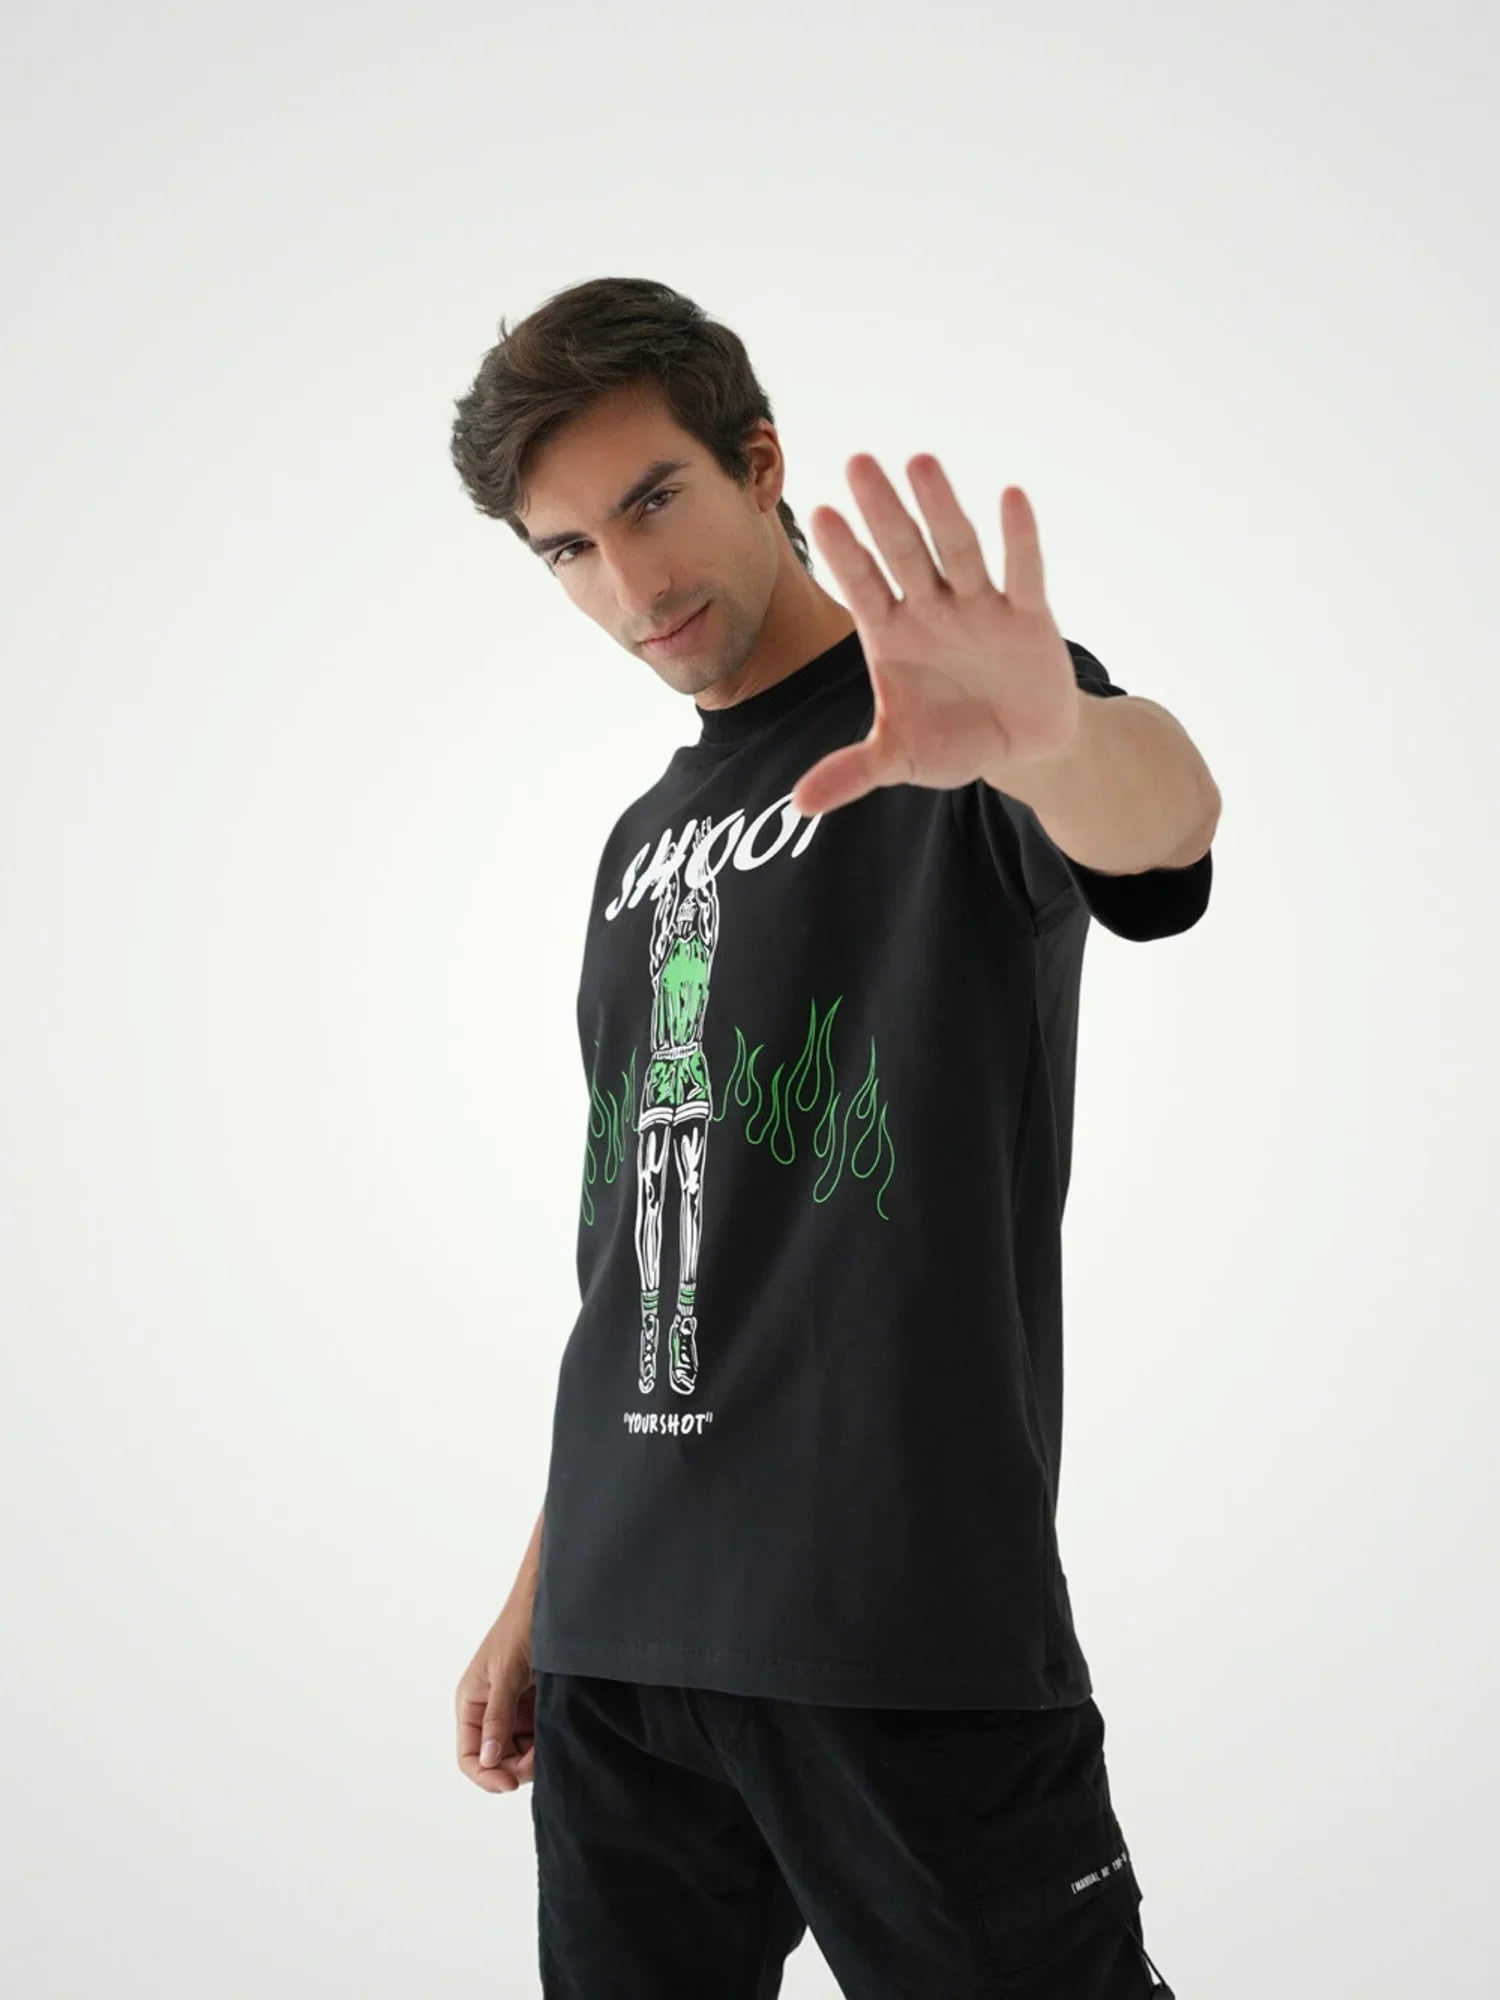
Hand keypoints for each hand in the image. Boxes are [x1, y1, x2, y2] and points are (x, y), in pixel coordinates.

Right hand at [455, 1603, 535, 1792]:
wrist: (550, 1602)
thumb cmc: (520, 1628)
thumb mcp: (506, 1674)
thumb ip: (497, 1717)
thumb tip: (488, 1758)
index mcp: (471, 1703)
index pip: (469, 1756)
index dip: (486, 1775)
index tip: (510, 1784)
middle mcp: (489, 1712)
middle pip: (496, 1760)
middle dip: (516, 1766)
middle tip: (540, 1756)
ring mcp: (513, 1711)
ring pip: (518, 1753)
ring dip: (533, 1756)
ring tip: (551, 1741)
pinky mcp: (534, 1707)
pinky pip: (536, 1738)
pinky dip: (545, 1743)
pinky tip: (556, 1732)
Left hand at [793, 458, 1081, 816]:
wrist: (1018, 748)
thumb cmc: (951, 740)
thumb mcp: (899, 759)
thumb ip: (852, 772)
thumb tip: (797, 805)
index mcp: (891, 634)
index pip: (862, 586)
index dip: (844, 555)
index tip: (820, 515)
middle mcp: (931, 609)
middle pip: (903, 553)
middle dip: (883, 512)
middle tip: (858, 462)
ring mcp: (979, 607)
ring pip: (956, 551)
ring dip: (941, 509)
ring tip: (920, 462)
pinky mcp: (1028, 618)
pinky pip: (1023, 573)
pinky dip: (1019, 540)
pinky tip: (1011, 497)